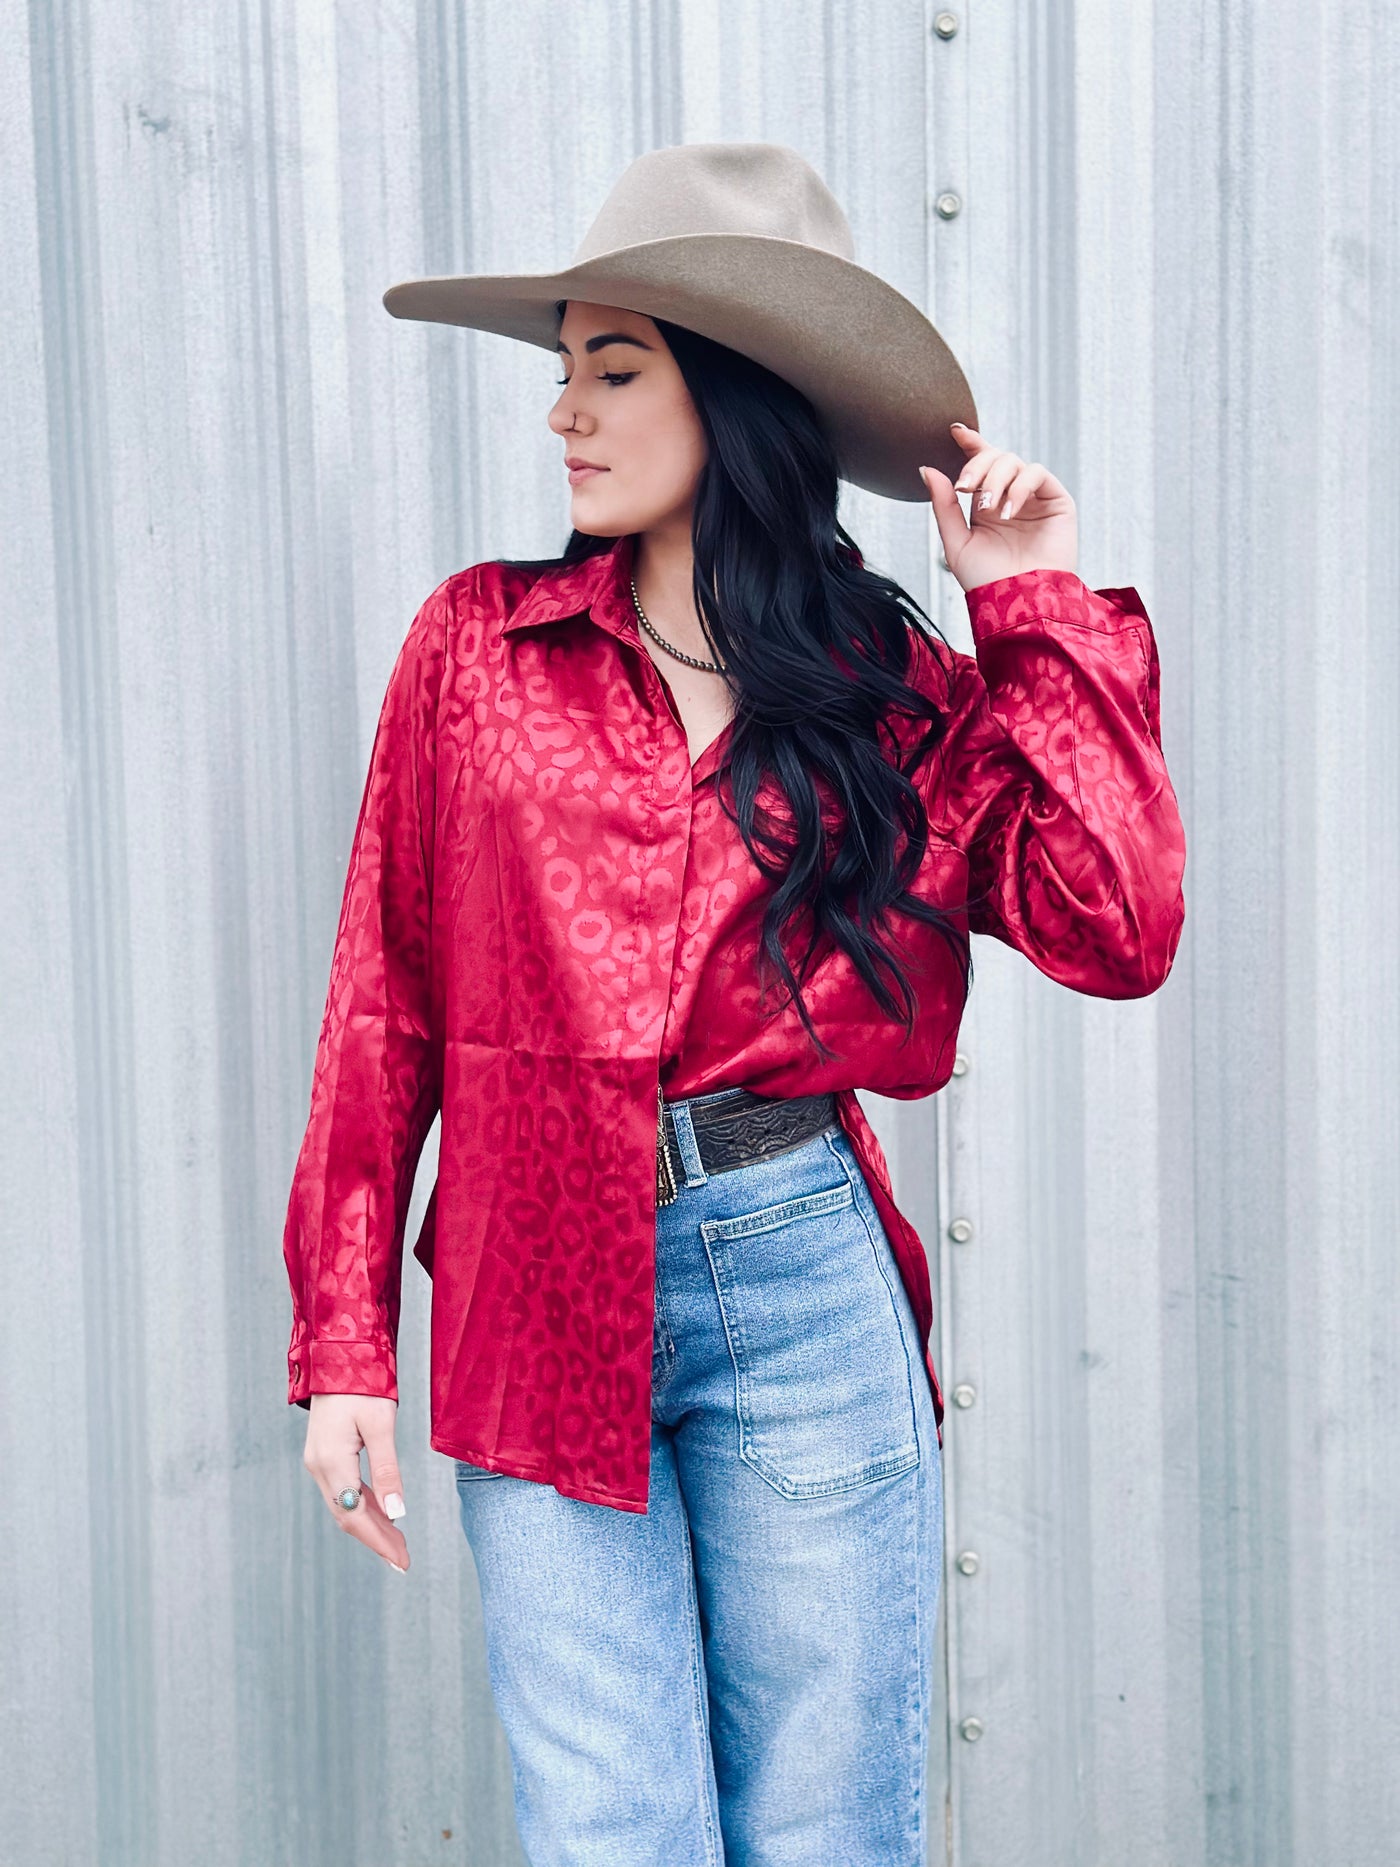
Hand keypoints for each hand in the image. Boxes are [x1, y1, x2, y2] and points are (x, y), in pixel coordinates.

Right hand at [303, 1394, 410, 1572]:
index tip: (402, 1561)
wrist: (338, 1356)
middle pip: (348, 1515)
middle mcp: (319, 1467)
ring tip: (398, 1544)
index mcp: (331, 1461)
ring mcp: (319, 1462)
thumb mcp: (381, 1425)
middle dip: (377, 1539)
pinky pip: (344, 1490)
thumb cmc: (363, 1385)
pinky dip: (365, 1506)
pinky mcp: (324, 1456)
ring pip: (345, 1505)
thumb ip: (388, 1470)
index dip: (379, 1541)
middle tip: (404, 1560)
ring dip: (372, 1525)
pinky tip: (384, 1515)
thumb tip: (398, 1513)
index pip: (356, 1515)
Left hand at [920, 424, 1077, 591]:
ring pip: (1014, 462)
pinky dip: (1019, 486)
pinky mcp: (1057, 501)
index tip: (955, 431)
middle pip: (995, 457)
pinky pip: (1037, 474)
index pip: (980, 464)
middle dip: (976, 466)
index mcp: (986, 504)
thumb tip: (927, 469)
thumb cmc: (987, 581)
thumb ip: (943, 506)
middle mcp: (1010, 497)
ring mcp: (1034, 498)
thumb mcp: (956, 542)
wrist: (1018, 604)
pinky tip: (1007, 510)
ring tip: (986, 507)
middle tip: (964, 488)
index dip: (970, 443)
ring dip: (995, 478)